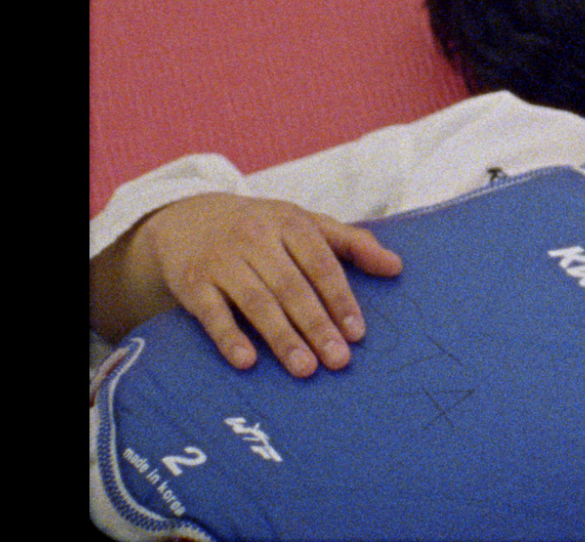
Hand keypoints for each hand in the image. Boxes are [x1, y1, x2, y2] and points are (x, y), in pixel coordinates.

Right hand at [121, 194, 403, 377]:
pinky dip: (229, 337)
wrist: (188, 217)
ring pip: (256, 302)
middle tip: (337, 360)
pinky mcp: (193, 283)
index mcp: (290, 223)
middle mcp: (255, 238)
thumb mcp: (304, 223)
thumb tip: (396, 266)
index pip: (321, 264)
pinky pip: (212, 313)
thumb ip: (352, 243)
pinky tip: (247, 361)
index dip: (340, 299)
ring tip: (305, 368)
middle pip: (291, 287)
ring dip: (282, 337)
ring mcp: (222, 261)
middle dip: (316, 325)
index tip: (357, 333)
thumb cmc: (261, 226)